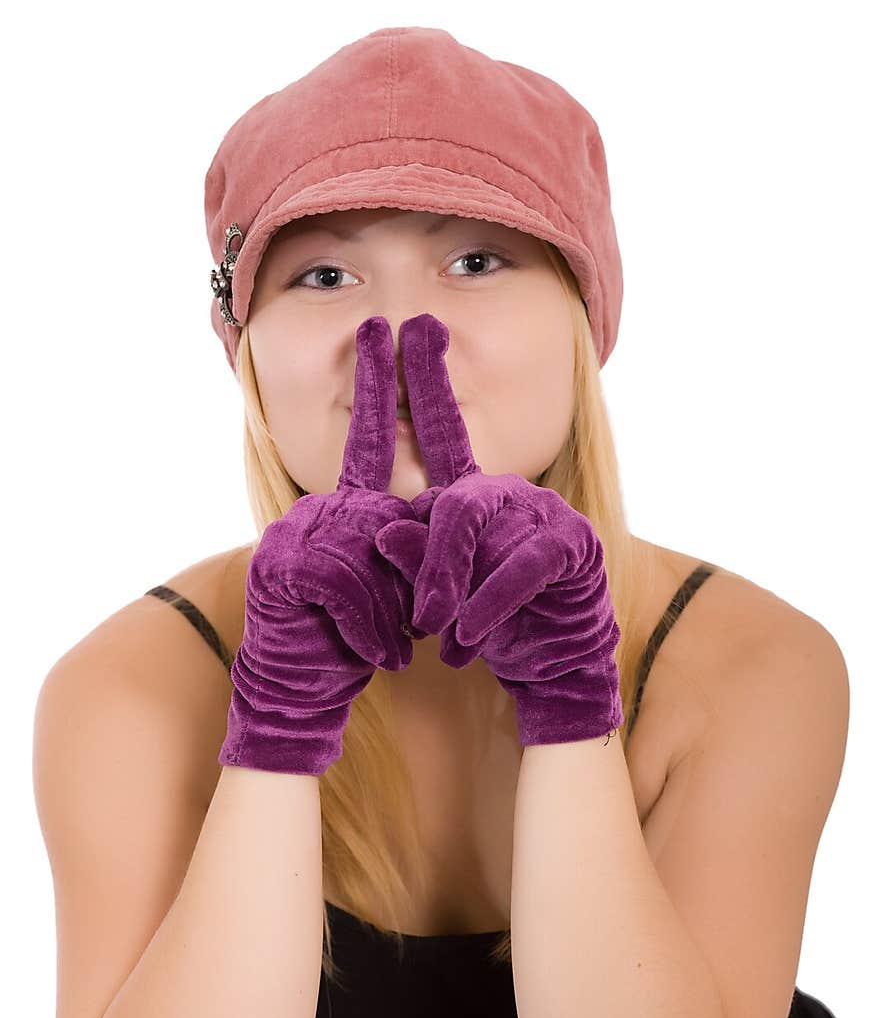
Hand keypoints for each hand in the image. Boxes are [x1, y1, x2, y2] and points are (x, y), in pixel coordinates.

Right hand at [219, 315, 427, 776]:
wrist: (298, 691)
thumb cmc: (351, 639)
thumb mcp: (396, 587)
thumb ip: (412, 544)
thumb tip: (445, 508)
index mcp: (346, 507)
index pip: (366, 439)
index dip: (377, 384)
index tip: (383, 327)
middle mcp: (316, 509)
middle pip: (389, 518)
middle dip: (412, 578)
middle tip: (416, 620)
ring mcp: (293, 534)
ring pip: (372, 556)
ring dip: (391, 614)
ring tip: (392, 648)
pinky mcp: (281, 568)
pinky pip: (348, 587)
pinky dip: (370, 630)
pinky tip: (374, 656)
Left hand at [374, 312, 623, 745]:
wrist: (553, 664)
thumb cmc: (488, 625)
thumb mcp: (436, 597)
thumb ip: (412, 563)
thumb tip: (384, 532)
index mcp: (470, 495)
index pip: (443, 431)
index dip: (425, 380)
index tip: (406, 328)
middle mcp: (508, 491)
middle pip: (454, 504)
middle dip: (431, 562)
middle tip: (420, 617)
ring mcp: (544, 512)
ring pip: (485, 535)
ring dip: (459, 591)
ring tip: (445, 636)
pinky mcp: (573, 544)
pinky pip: (522, 566)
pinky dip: (492, 605)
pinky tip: (473, 636)